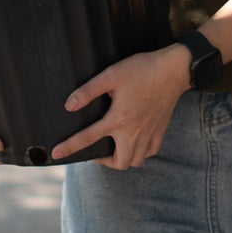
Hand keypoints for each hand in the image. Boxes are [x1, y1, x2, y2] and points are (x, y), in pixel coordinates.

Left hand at [50, 45, 192, 169]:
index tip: (56, 154)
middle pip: (118, 163)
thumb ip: (88, 91)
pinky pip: (150, 152)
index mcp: (118, 118)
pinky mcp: (160, 130)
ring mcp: (149, 133)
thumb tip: (69, 106)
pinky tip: (134, 141)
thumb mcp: (111, 75)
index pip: (88, 138)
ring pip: (135, 161)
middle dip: (105, 162)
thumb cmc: (142, 70)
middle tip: (98, 151)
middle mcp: (134, 131)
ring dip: (122, 159)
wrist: (175, 69)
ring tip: (115, 147)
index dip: (69, 147)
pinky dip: (140, 152)